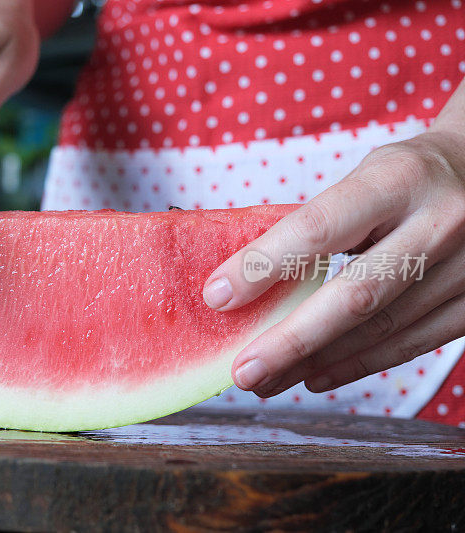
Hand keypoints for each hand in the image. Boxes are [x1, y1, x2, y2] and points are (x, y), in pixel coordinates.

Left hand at [202, 118, 464, 396]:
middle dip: (291, 341)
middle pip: (355, 295)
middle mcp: (440, 222)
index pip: (320, 227)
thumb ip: (318, 222)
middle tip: (242, 371)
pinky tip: (315, 377)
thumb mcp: (366, 176)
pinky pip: (411, 344)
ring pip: (382, 329)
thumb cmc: (408, 176)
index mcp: (398, 179)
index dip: (264, 264)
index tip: (217, 296)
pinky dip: (358, 364)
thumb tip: (245, 279)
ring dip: (317, 363)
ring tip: (266, 380)